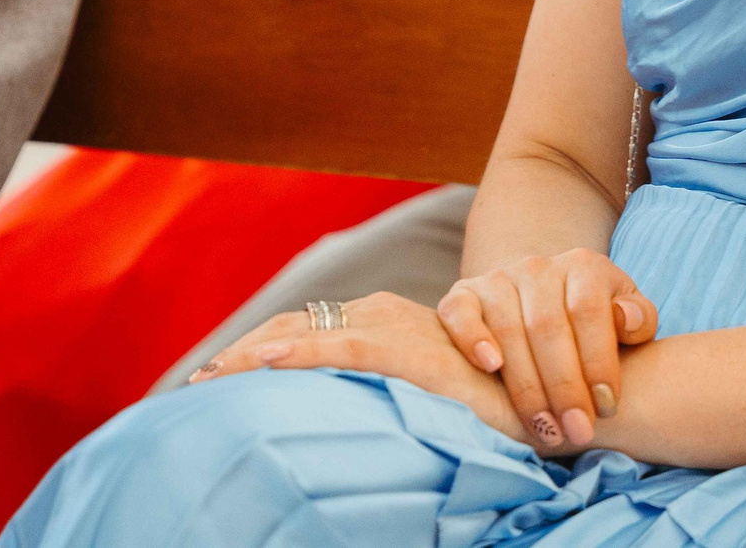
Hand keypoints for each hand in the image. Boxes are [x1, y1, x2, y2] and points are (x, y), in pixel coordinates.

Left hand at [184, 292, 529, 447]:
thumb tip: (343, 430)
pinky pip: (343, 349)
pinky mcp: (409, 350)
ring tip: (211, 378)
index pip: (304, 331)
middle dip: (241, 353)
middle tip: (195, 383)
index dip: (256, 351)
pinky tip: (263, 367)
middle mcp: (382, 315)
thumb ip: (384, 397)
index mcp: (381, 324)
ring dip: (253, 355)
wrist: (550, 386)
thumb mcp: (422, 396)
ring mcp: (394, 328)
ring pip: (306, 333)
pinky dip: (299, 356)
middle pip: (293, 327)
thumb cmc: (492, 399)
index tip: (213, 379)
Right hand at [437, 251, 657, 452]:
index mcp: (583, 266)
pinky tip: (490, 367)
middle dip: (564, 386)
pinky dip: (471, 337)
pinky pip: (460, 313)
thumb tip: (628, 320)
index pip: (589, 311)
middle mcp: (537, 267)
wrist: (542, 302)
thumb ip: (639, 319)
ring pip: (508, 329)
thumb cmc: (593, 325)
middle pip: (547, 326)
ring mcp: (497, 279)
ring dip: (526, 385)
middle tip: (578, 432)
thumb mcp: (626, 318)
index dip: (598, 361)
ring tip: (545, 428)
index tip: (607, 407)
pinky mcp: (463, 295)